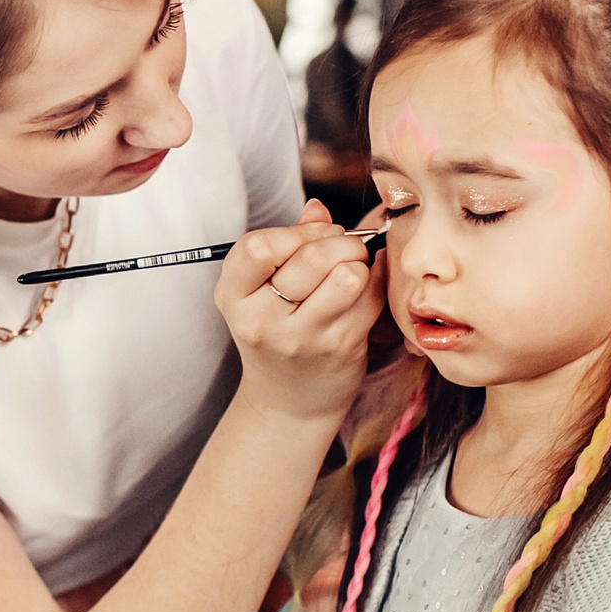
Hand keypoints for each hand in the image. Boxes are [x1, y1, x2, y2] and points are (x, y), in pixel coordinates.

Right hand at [217, 199, 383, 424]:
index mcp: (233, 297)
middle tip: (345, 247)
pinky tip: (368, 284)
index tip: (313, 237)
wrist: (287, 403)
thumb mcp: (263, 291)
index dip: (296, 233)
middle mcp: (261, 320)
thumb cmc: (277, 334)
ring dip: (360, 262)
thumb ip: (288, 242)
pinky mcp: (339, 349)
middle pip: (312, 258)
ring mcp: (302, 339)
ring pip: (348, 276)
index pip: (258, 247)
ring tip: (354, 268)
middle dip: (340, 241)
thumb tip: (317, 208)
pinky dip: (376, 281)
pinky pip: (370, 298)